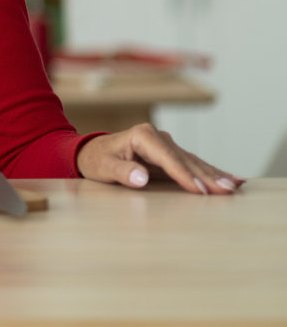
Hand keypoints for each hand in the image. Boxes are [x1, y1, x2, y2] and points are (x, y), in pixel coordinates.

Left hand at [76, 122, 243, 194]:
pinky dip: (210, 173)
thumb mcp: (103, 167)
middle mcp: (158, 137)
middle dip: (208, 176)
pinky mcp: (169, 154)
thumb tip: (141, 178)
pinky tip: (231, 179)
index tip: (201, 191)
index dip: (185, 175)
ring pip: (194, 162)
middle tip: (228, 190)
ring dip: (215, 175)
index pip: (168, 158)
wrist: (90, 152)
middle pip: (186, 160)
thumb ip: (122, 172)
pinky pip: (192, 164)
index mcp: (143, 136)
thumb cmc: (95, 159)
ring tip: (236, 186)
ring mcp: (165, 144)